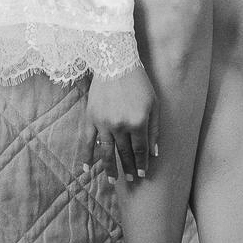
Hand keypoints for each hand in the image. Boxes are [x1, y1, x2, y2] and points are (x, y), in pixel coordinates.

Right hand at [85, 65, 157, 183]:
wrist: (115, 62)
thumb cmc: (139, 82)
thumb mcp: (154, 103)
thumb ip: (155, 129)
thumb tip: (154, 153)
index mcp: (138, 122)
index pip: (140, 150)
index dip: (141, 163)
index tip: (142, 173)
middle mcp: (120, 126)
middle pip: (125, 153)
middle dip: (128, 168)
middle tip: (131, 179)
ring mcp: (104, 123)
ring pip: (106, 152)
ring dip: (110, 168)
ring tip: (113, 180)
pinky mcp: (91, 118)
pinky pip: (87, 141)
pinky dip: (86, 156)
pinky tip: (86, 169)